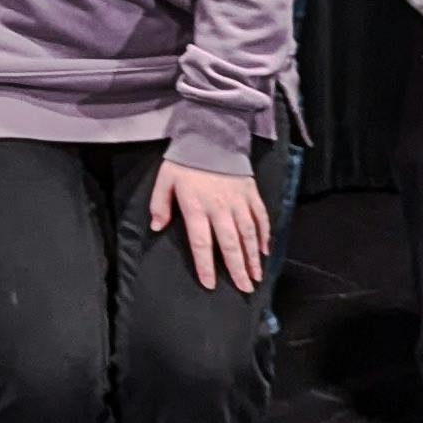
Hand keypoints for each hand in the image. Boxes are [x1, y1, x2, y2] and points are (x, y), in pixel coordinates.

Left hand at [148, 159, 270, 292]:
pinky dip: (264, 234)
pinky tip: (265, 251)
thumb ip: (159, 204)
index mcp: (197, 207)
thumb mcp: (164, 179)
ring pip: (248, 234)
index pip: (202, 242)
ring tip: (256, 277)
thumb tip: (157, 227)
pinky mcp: (251, 192)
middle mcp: (220, 207)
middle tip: (244, 289)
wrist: (211, 134)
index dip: (206, 265)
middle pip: (230, 244)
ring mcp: (238, 201)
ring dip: (253, 257)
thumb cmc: (184, 160)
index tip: (211, 284)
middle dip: (237, 268)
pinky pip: (260, 217)